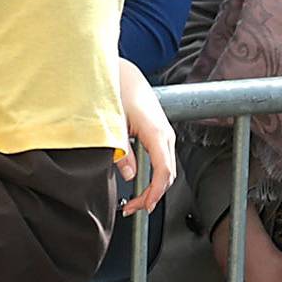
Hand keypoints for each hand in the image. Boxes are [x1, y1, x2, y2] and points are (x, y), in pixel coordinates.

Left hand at [116, 58, 174, 214]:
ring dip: (153, 186)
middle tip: (133, 208)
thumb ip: (121, 151)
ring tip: (135, 200)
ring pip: (165, 168)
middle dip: (152, 195)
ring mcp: (164, 134)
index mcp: (157, 134)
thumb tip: (129, 174)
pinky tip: (139, 181)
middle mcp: (166, 135)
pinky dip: (153, 174)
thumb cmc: (118, 91)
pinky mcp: (158, 133)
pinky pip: (160, 159)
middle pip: (167, 174)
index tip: (145, 205)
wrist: (124, 73)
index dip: (156, 192)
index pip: (164, 172)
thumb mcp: (114, 123)